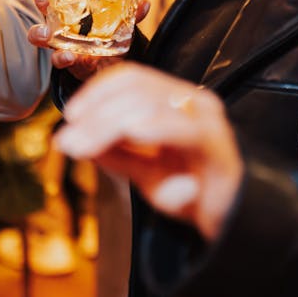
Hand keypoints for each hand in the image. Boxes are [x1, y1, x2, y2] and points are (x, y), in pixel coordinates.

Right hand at [28, 0, 150, 79]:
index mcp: (68, 15)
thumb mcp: (119, 24)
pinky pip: (61, 63)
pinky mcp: (68, 64)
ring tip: (64, 53)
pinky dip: (66, 60)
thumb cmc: (108, 35)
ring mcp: (61, 48)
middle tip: (46, 30)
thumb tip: (144, 3)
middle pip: (41, 27)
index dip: (44, 0)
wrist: (112, 62)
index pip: (51, 5)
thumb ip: (131, 15)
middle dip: (39, 28)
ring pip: (46, 48)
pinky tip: (73, 59)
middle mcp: (60, 31)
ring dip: (51, 51)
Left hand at [53, 63, 243, 240]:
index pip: (132, 77)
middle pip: (136, 89)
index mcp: (174, 99)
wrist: (229, 219)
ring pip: (151, 103)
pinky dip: (153, 127)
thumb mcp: (140, 168)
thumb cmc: (188, 189)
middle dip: (95, 113)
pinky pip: (183, 128)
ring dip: (108, 123)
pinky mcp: (217, 145)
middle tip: (68, 141)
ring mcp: (207, 120)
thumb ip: (111, 152)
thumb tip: (70, 138)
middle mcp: (192, 101)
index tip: (70, 116)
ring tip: (82, 147)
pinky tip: (130, 134)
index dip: (96, 91)